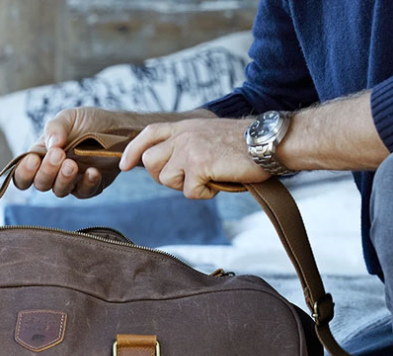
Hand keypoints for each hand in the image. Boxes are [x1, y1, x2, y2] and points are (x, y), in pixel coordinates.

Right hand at [13, 106, 130, 197]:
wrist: (120, 128)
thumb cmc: (90, 122)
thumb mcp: (70, 117)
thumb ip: (56, 127)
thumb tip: (50, 145)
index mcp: (42, 155)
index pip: (23, 174)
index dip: (24, 172)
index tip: (33, 160)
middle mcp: (54, 172)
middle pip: (40, 184)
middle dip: (47, 171)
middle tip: (59, 155)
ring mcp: (71, 182)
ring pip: (59, 191)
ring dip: (64, 179)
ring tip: (72, 164)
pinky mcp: (89, 188)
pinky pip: (84, 193)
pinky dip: (87, 183)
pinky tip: (92, 171)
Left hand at [118, 117, 267, 198]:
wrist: (267, 142)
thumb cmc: (244, 146)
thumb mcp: (208, 137)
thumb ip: (186, 146)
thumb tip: (167, 168)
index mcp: (185, 126)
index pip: (149, 134)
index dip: (133, 151)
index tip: (124, 165)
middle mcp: (183, 134)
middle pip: (150, 163)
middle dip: (164, 176)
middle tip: (190, 177)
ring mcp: (189, 148)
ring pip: (167, 179)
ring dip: (187, 185)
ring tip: (210, 175)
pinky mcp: (198, 164)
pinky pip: (189, 192)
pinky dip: (205, 193)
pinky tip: (220, 180)